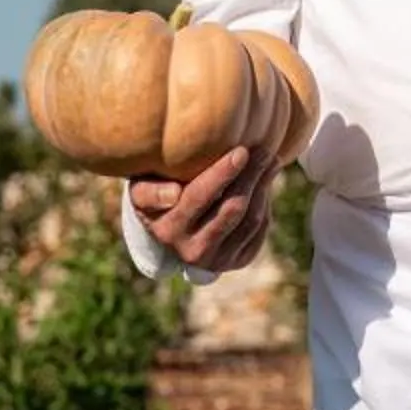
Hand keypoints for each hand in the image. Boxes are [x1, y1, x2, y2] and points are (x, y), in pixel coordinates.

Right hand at [127, 145, 280, 274]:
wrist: (172, 232)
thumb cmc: (157, 195)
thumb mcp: (141, 191)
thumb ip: (149, 192)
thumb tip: (174, 194)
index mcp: (168, 229)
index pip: (199, 197)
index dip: (223, 174)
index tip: (241, 151)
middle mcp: (193, 250)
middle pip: (232, 208)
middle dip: (251, 176)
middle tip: (263, 149)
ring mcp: (218, 259)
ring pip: (251, 219)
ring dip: (263, 187)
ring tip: (269, 159)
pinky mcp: (238, 260)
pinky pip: (259, 230)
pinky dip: (265, 202)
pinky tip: (264, 180)